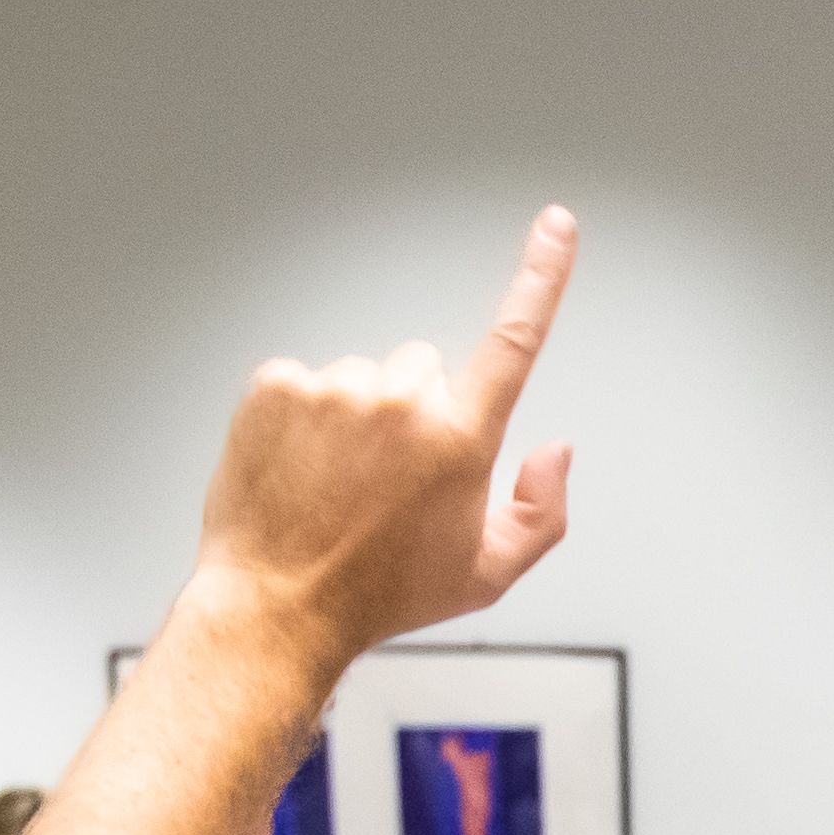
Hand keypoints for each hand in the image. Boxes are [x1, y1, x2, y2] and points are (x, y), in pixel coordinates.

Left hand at [194, 208, 578, 671]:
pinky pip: (303, 382)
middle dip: (414, 413)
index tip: (556, 227)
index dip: (542, 276)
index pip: (514, 340)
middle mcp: (400, 402)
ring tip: (335, 486)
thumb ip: (544, 513)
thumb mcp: (486, 576)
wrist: (277, 607)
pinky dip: (300, 419)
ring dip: (354, 419)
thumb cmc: (381, 596)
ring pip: (362, 379)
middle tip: (387, 483)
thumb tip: (556, 451)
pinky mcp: (278, 385)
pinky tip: (299, 470)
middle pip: (423, 370)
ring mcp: (335, 388)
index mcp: (459, 439)